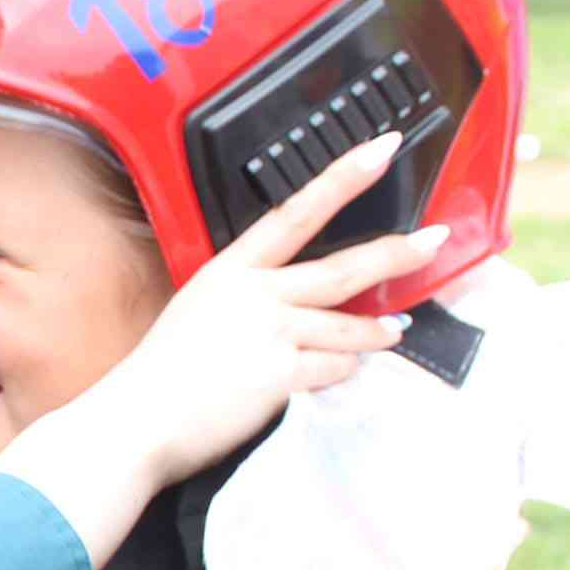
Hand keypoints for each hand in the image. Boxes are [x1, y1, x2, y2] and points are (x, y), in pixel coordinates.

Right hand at [107, 131, 450, 484]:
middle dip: (397, 253)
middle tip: (433, 240)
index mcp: (232, 271)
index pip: (295, 212)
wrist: (136, 420)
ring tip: (393, 331)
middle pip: (343, 268)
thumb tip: (293, 304)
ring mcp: (270, 334)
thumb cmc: (160, 374)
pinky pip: (335, 368)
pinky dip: (340, 373)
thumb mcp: (198, 312)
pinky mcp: (280, 375)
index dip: (343, 178)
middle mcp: (255, 295)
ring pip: (350, 327)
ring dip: (377, 332)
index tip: (381, 149)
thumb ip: (246, 300)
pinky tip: (333, 376)